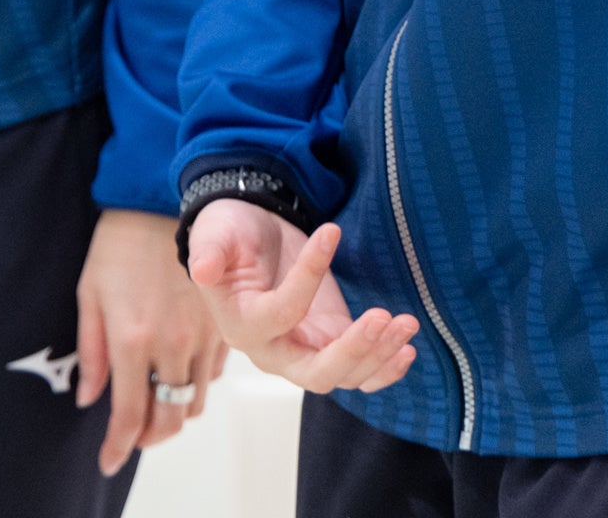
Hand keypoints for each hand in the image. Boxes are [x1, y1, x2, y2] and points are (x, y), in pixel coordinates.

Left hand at [73, 209, 230, 476]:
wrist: (164, 203)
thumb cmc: (119, 244)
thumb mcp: (89, 294)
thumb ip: (91, 352)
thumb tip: (89, 399)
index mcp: (132, 340)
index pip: (129, 415)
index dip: (117, 446)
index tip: (109, 460)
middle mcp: (172, 346)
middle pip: (167, 419)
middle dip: (148, 438)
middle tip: (131, 436)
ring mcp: (203, 337)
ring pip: (194, 403)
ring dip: (172, 413)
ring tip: (153, 404)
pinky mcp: (223, 326)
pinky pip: (215, 377)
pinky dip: (195, 385)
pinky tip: (177, 373)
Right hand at [186, 206, 417, 395]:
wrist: (250, 237)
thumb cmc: (231, 233)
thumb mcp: (215, 233)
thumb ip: (209, 252)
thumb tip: (200, 268)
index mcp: (243, 326)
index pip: (282, 313)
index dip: (307, 276)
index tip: (331, 231)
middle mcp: (275, 351)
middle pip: (317, 373)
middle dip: (353, 351)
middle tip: (380, 317)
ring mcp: (306, 351)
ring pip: (346, 375)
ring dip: (379, 355)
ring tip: (405, 323)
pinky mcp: (331, 342)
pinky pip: (361, 371)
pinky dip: (385, 368)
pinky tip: (406, 349)